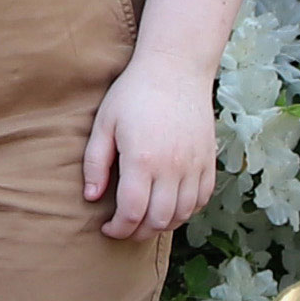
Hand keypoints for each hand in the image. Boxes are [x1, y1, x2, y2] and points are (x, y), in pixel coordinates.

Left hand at [78, 51, 219, 242]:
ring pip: (183, 214)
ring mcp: (194, 164)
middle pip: (159, 220)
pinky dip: (187, 211)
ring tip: (145, 220)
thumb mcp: (104, 124)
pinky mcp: (208, 160)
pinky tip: (170, 206)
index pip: (132, 212)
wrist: (176, 68)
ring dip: (162, 225)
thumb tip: (91, 197)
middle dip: (138, 232)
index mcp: (142, 159)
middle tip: (125, 228)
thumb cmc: (134, 93)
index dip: (119, 229)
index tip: (107, 228)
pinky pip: (202, 199)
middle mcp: (172, 167)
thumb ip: (96, 163)